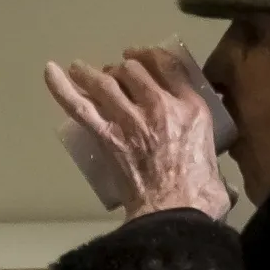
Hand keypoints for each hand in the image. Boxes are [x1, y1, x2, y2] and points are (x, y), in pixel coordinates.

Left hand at [45, 47, 230, 220]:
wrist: (175, 213)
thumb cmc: (201, 196)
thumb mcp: (215, 162)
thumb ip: (209, 157)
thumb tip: (219, 184)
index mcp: (192, 107)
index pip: (168, 65)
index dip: (150, 55)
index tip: (141, 57)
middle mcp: (160, 105)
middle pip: (134, 70)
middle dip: (122, 69)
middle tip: (114, 75)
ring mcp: (130, 119)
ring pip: (107, 82)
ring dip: (92, 73)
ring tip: (81, 68)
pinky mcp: (107, 136)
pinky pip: (80, 106)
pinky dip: (62, 88)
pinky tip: (50, 72)